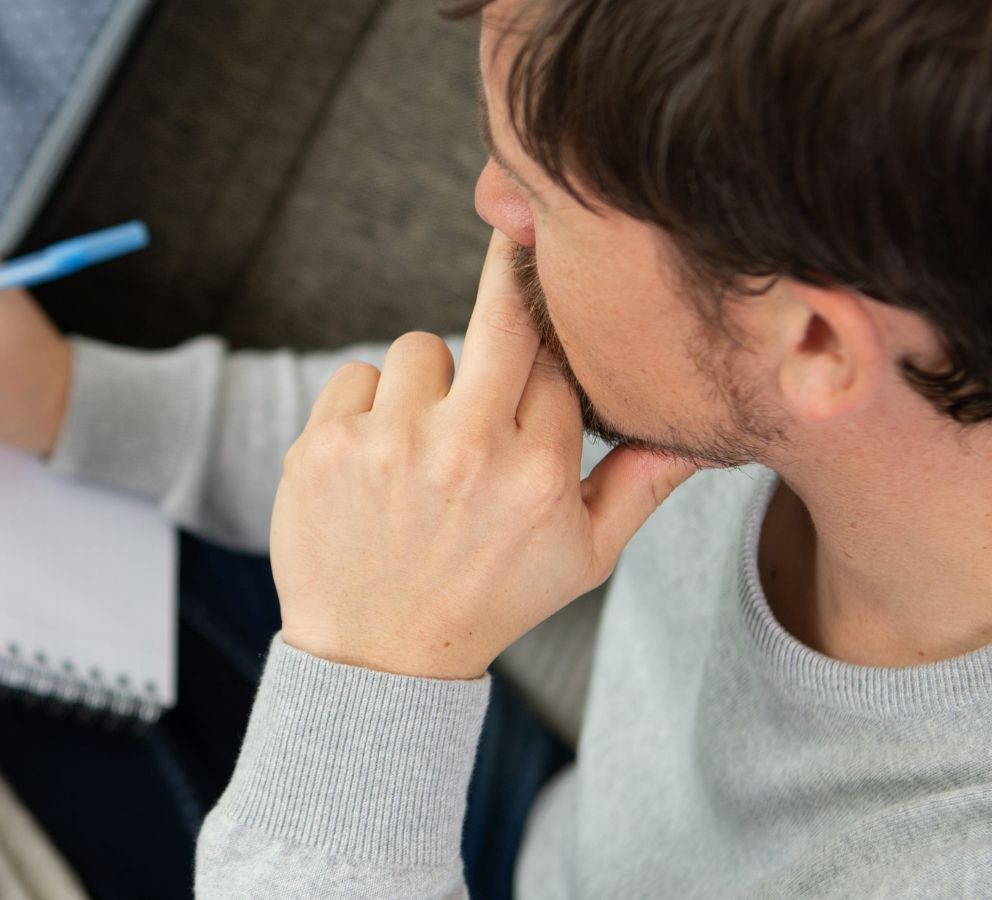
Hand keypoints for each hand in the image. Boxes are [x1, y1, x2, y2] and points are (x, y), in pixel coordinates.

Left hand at [270, 231, 696, 679]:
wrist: (376, 655)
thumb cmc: (486, 601)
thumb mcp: (582, 561)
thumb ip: (641, 488)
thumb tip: (702, 431)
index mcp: (538, 471)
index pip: (557, 363)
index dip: (548, 355)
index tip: (539, 341)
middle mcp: (467, 449)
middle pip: (500, 313)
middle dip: (510, 271)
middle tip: (514, 224)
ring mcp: (390, 443)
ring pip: (420, 347)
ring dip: (425, 383)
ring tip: (422, 444)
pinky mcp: (325, 444)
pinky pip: (355, 374)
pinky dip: (365, 406)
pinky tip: (374, 459)